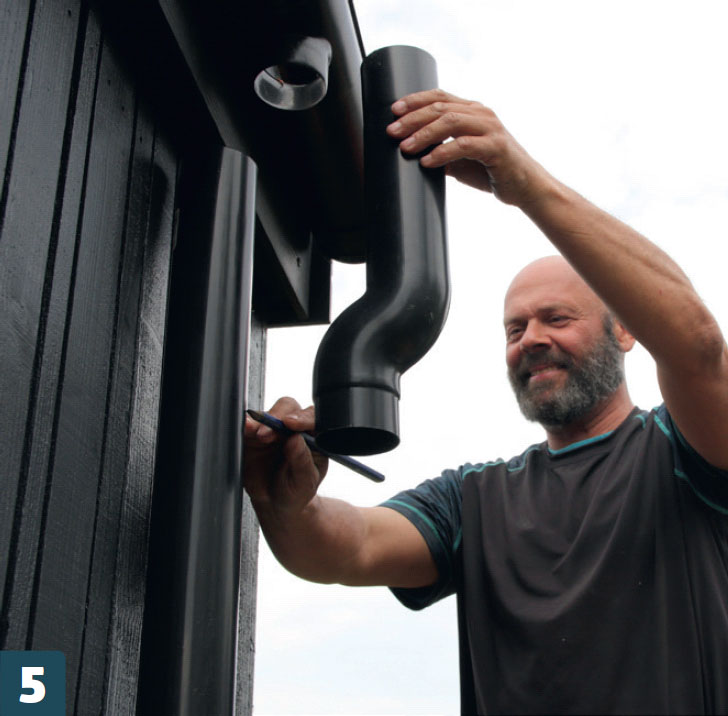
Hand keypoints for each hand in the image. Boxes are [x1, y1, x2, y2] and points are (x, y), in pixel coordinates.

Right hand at [243, 396, 327, 516]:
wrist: (275, 503)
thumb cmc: (296, 490)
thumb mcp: (305, 482)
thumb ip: (302, 462)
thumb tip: (296, 440)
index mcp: (314, 435)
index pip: (312, 418)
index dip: (302, 418)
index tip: (291, 423)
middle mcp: (293, 428)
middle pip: (288, 408)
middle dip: (278, 417)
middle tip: (268, 434)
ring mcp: (272, 430)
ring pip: (267, 414)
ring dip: (260, 421)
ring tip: (256, 435)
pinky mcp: (252, 436)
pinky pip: (248, 425)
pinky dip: (246, 425)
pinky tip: (245, 429)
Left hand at [386, 89, 550, 206]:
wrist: (524, 187)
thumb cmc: (491, 170)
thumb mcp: (460, 159)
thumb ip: (440, 151)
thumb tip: (410, 154)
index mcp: (472, 111)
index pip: (440, 97)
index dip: (415, 100)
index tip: (393, 110)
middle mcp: (481, 114)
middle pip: (440, 108)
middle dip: (412, 119)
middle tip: (392, 131)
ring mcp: (490, 128)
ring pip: (450, 122)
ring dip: (424, 134)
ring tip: (406, 147)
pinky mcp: (495, 147)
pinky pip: (463, 145)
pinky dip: (442, 153)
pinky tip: (427, 162)